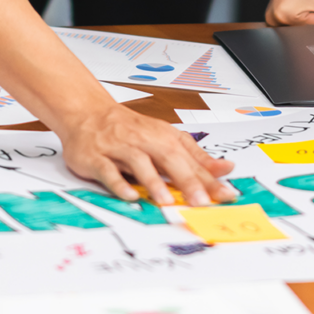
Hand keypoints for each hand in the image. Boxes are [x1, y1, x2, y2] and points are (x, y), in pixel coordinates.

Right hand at [60, 103, 236, 205]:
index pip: (191, 159)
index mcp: (163, 137)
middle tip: (201, 201)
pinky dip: (118, 183)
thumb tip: (225, 168)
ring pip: (139, 163)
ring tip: (167, 200)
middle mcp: (143, 141)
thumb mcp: (166, 138)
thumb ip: (195, 157)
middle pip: (169, 158)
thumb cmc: (129, 129)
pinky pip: (108, 170)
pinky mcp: (96, 157)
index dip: (210, 179)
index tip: (226, 195)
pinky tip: (130, 195)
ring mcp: (119, 148)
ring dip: (153, 181)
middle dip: (187, 180)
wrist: (88, 112)